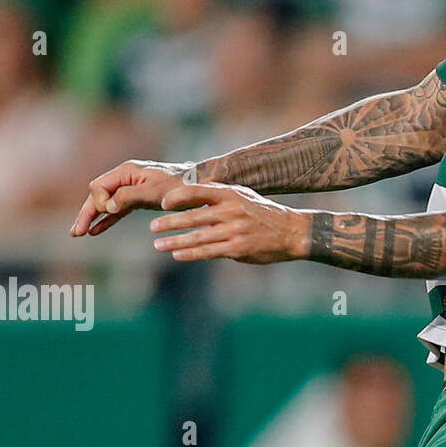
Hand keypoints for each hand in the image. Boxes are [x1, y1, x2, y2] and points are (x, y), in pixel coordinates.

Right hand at [72, 160, 194, 236]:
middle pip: (98, 195)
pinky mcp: (138, 199)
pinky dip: (106, 220)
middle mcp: (126, 177)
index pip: (99, 186)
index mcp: (127, 171)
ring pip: (105, 204)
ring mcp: (131, 188)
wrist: (200, 185)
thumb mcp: (154, 191)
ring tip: (79, 234)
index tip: (108, 211)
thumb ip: (129, 196)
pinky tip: (96, 231)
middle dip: (86, 213)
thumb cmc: (179, 186)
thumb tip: (106, 206)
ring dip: (92, 218)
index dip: (99, 201)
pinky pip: (117, 210)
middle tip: (76, 232)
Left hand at [150, 183, 309, 264]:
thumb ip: (220, 197)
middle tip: (153, 227)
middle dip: (170, 223)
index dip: (179, 197)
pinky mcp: (239, 248)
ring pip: (198, 237)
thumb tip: (191, 198)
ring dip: (175, 241)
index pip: (199, 192)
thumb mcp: (245, 197)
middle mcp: (233, 211)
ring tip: (158, 244)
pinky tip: (178, 254)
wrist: (293, 231)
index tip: (163, 203)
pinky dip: (191, 253)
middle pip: (194, 216)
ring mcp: (236, 230)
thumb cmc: (264, 214)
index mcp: (233, 194)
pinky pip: (209, 251)